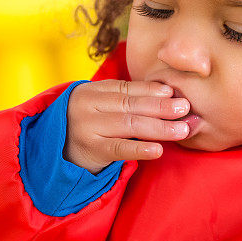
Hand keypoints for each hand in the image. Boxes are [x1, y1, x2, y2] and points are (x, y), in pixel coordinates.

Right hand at [63, 79, 191, 173]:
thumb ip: (124, 99)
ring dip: (159, 127)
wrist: (56, 151)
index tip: (173, 92)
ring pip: (129, 125)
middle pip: (130, 105)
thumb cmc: (89, 125)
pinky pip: (120, 149)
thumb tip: (167, 93)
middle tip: (185, 108)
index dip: (151, 90)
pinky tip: (158, 150)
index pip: (126, 89)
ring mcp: (88, 128)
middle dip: (161, 107)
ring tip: (182, 130)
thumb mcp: (99, 106)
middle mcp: (87, 106)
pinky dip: (140, 149)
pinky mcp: (92, 150)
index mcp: (90, 90)